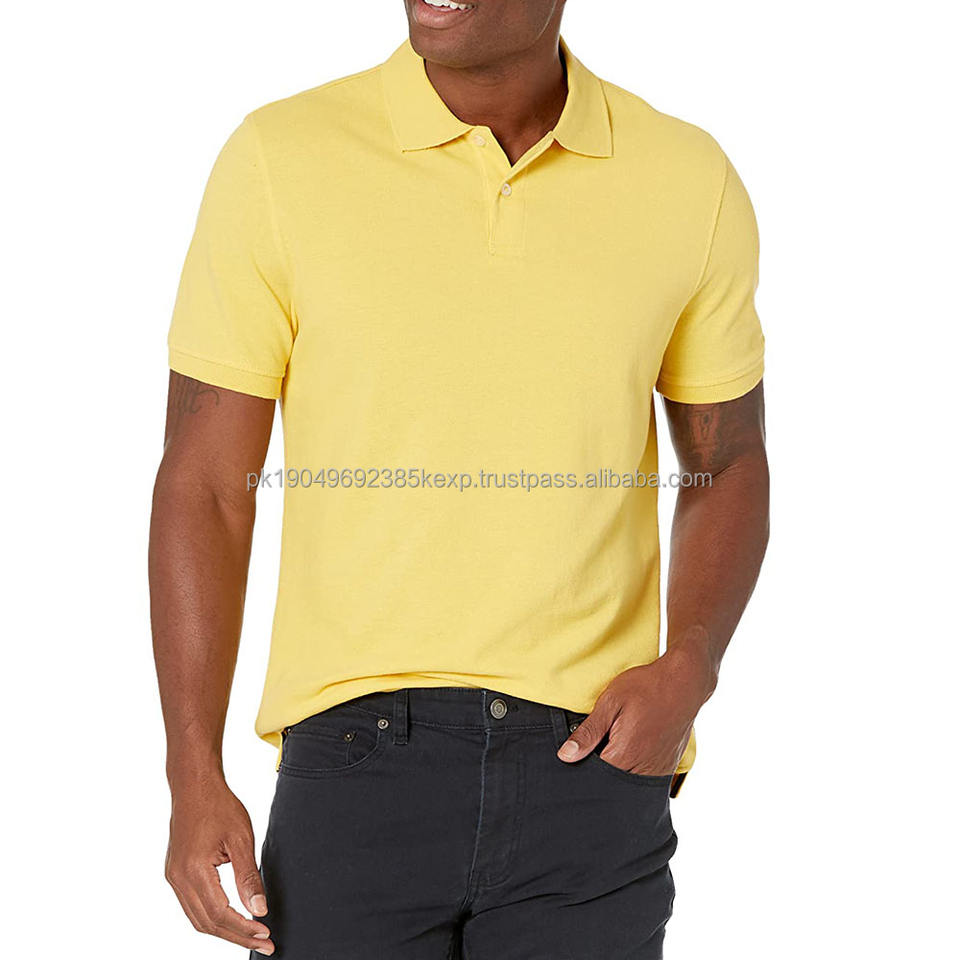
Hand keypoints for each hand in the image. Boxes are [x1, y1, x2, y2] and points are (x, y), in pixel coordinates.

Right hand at [164, 778, 273, 954]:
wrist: (194, 786)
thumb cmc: (218, 805)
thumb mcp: (242, 838)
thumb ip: (249, 877)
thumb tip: (258, 910)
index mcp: (193, 871)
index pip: (220, 914)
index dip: (243, 929)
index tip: (266, 935)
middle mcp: (178, 879)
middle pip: (207, 923)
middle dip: (237, 936)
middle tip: (264, 943)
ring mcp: (173, 877)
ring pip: (198, 919)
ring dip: (224, 930)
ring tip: (251, 935)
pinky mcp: (175, 873)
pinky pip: (192, 906)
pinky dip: (212, 917)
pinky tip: (231, 919)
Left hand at [557, 646, 715, 774]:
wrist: (684, 681)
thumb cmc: (647, 687)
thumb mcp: (610, 702)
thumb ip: (589, 732)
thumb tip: (566, 755)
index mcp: (625, 756)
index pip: (594, 777)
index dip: (583, 764)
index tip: (581, 750)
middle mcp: (644, 769)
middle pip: (612, 783)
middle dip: (601, 767)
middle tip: (603, 739)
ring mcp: (659, 769)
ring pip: (629, 781)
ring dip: (619, 767)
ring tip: (619, 739)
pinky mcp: (668, 765)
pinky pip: (646, 776)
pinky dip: (635, 766)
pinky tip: (634, 744)